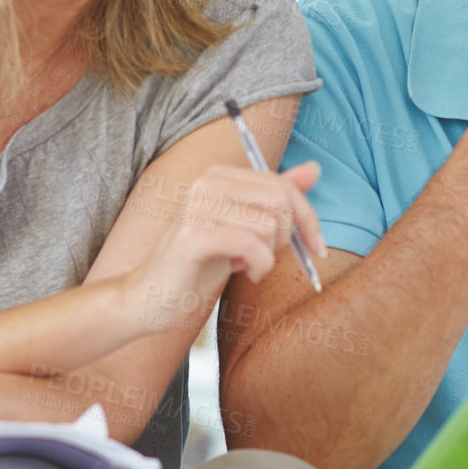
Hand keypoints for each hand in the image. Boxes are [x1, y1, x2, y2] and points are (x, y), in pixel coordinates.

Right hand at [123, 160, 325, 334]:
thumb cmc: (199, 265)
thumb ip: (275, 198)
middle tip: (266, 257)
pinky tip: (246, 273)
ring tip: (249, 266)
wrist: (151, 299)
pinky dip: (259, 265)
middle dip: (287, 237)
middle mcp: (206, 182)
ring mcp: (197, 207)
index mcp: (219, 175)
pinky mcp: (193, 236)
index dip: (308, 218)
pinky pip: (251, 245)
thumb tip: (315, 168)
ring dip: (269, 256)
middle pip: (280, 201)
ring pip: (269, 226)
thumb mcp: (245, 228)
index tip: (316, 247)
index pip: (282, 185)